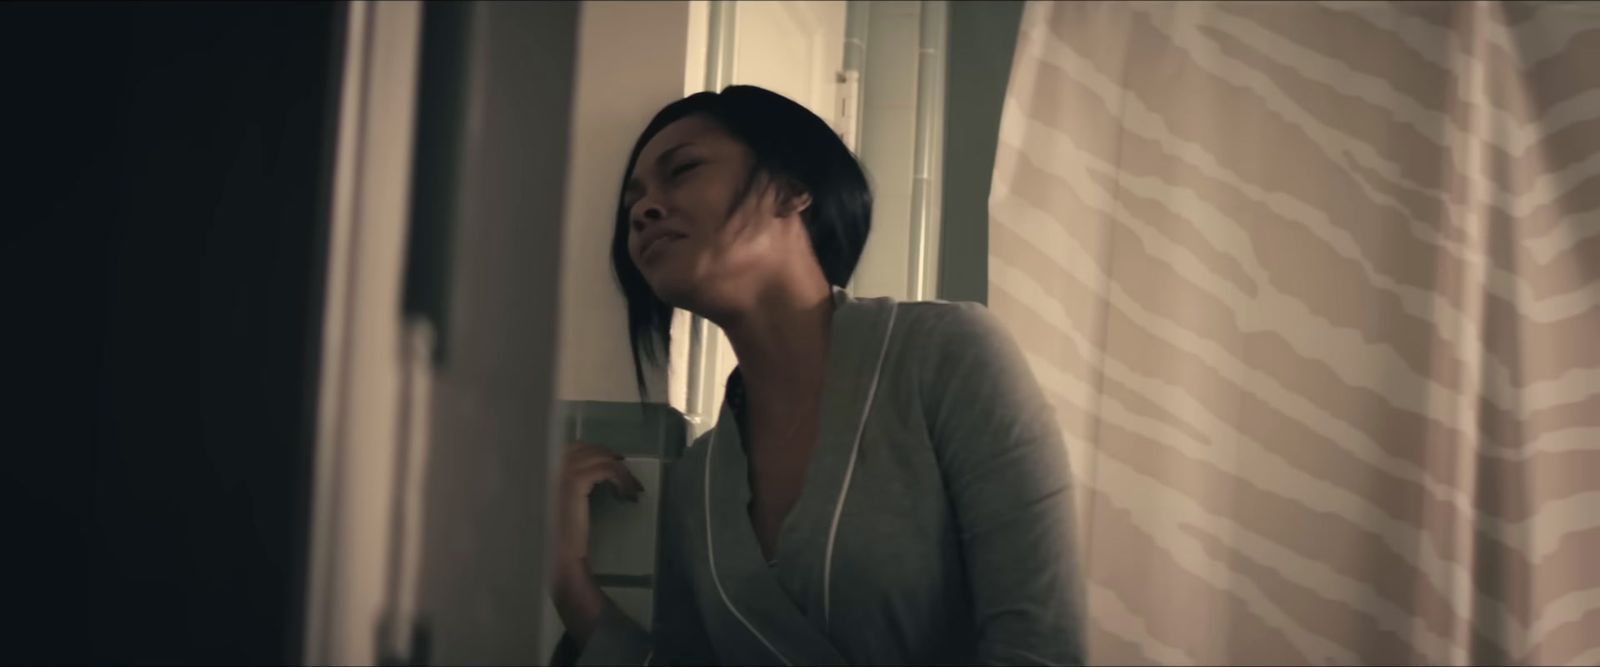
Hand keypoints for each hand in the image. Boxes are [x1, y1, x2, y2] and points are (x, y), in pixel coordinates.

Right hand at [552, 441, 643, 569]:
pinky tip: (626, 494)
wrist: (560, 555)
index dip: (596, 451)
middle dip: (609, 457)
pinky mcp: (575, 483)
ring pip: (600, 458)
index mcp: (547, 470)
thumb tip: (596, 467)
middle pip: (587, 448)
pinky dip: (621, 478)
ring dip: (620, 470)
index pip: (574, 448)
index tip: (616, 461)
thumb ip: (573, 483)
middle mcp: (551, 467)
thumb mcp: (566, 502)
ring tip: (632, 487)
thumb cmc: (564, 535)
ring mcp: (561, 473)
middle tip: (627, 475)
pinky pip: (606, 469)